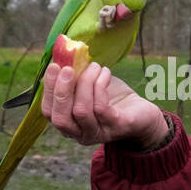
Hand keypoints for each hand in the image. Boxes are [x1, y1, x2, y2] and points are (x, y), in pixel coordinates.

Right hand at [41, 62, 168, 147]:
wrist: (142, 112)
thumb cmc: (111, 97)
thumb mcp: (88, 85)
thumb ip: (74, 77)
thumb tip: (62, 55)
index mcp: (69, 123)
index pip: (49, 112)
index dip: (48, 89)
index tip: (54, 66)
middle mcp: (80, 134)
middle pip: (61, 118)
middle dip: (61, 91)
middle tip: (68, 68)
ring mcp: (98, 133)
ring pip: (81, 110)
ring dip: (85, 83)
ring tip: (95, 66)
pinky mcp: (116, 127)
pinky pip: (101, 107)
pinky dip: (100, 85)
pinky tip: (105, 73)